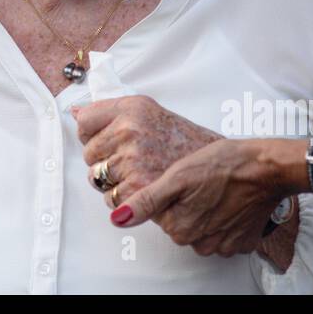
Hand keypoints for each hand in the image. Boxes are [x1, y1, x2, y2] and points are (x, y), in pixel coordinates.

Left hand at [73, 95, 221, 211]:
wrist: (237, 168)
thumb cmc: (195, 144)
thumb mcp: (152, 113)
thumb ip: (111, 112)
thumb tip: (75, 111)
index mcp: (133, 108)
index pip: (85, 123)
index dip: (95, 136)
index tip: (108, 141)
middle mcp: (131, 131)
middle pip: (90, 156)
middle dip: (107, 161)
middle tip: (137, 161)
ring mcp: (134, 162)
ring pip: (99, 181)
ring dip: (116, 183)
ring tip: (146, 176)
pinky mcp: (140, 193)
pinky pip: (114, 204)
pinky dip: (128, 204)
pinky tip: (151, 191)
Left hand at [111, 137, 288, 257]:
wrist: (267, 167)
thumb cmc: (224, 164)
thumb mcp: (177, 176)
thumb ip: (146, 201)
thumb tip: (117, 219)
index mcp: (180, 228)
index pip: (160, 214)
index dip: (168, 194)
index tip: (182, 180)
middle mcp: (200, 244)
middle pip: (180, 224)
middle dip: (186, 204)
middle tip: (202, 181)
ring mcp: (224, 245)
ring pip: (201, 230)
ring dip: (206, 213)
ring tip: (217, 189)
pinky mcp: (243, 242)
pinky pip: (224, 234)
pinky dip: (226, 220)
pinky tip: (230, 200)